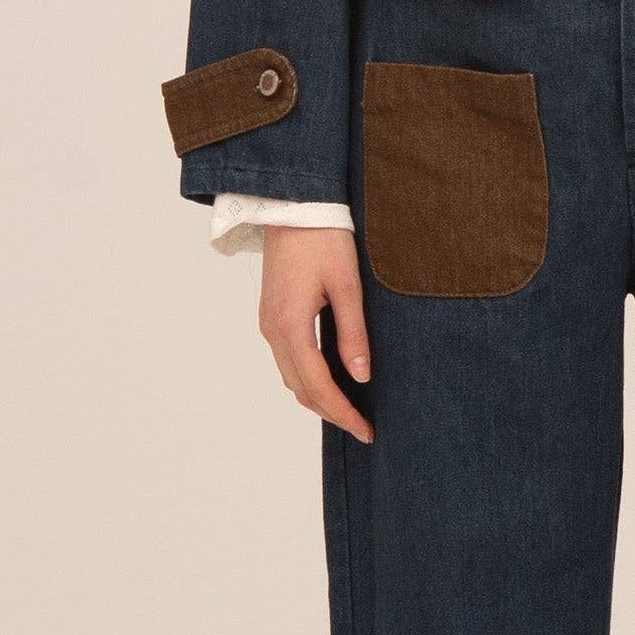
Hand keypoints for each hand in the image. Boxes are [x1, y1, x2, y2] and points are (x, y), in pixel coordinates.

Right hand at [258, 227, 374, 443]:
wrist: (291, 203)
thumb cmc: (323, 237)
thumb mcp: (346, 284)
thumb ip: (353, 333)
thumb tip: (362, 377)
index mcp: (291, 326)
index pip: (318, 386)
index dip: (343, 413)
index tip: (366, 431)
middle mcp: (273, 330)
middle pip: (300, 389)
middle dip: (331, 412)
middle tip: (363, 425)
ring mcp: (268, 323)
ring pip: (292, 376)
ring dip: (318, 396)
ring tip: (350, 406)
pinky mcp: (272, 314)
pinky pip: (288, 358)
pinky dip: (308, 376)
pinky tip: (331, 376)